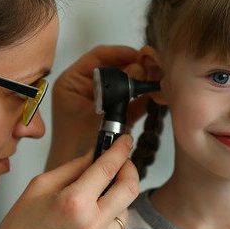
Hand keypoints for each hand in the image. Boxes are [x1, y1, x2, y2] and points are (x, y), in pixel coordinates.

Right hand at [0, 134, 137, 228]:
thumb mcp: (39, 187)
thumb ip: (73, 167)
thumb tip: (96, 153)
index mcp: (73, 202)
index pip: (109, 167)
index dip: (121, 150)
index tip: (126, 142)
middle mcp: (91, 225)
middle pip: (130, 188)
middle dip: (129, 171)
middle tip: (122, 166)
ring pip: (125, 214)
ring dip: (114, 204)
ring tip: (91, 208)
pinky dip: (109, 228)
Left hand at [47, 45, 147, 169]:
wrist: (77, 176)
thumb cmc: (74, 147)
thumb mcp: (96, 114)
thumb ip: (119, 92)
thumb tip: (139, 68)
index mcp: (72, 82)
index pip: (98, 56)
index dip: (120, 52)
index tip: (140, 54)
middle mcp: (85, 87)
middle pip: (114, 67)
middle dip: (135, 66)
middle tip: (153, 66)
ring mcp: (101, 100)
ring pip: (124, 82)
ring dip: (141, 80)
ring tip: (157, 77)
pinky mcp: (113, 113)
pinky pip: (129, 98)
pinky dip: (141, 96)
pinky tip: (154, 93)